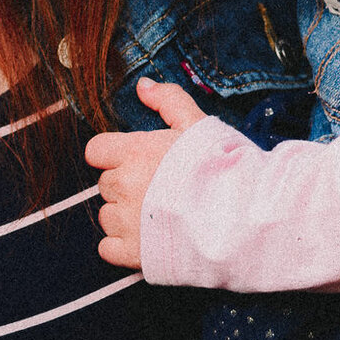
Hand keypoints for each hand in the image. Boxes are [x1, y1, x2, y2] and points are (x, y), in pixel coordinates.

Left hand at [85, 77, 207, 268]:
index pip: (97, 151)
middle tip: (158, 188)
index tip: (136, 160)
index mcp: (135, 152)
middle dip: (126, 184)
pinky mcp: (132, 253)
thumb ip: (168, 100)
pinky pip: (108, 249)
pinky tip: (148, 239)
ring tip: (158, 215)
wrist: (242, 216)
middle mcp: (125, 186)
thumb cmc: (223, 167)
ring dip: (124, 216)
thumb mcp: (198, 124)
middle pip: (105, 183)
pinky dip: (123, 246)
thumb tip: (143, 86)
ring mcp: (126, 222)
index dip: (115, 154)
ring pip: (107, 216)